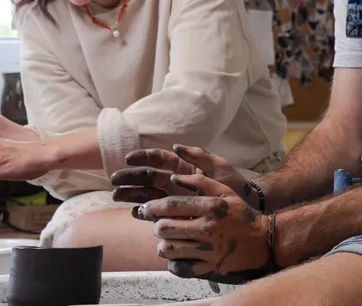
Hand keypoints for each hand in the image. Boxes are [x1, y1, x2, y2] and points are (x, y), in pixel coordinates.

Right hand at [111, 144, 259, 208]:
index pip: (158, 160)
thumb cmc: (234, 186)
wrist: (247, 208)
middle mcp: (176, 182)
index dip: (143, 158)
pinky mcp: (177, 214)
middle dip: (130, 178)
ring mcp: (175, 199)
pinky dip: (144, 213)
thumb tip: (175, 147)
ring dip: (131, 195)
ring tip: (116, 196)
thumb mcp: (219, 167)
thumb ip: (199, 156)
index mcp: (184, 167)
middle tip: (114, 180)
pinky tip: (135, 213)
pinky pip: (156, 213)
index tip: (129, 159)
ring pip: (147, 194)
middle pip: (148, 178)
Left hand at [133, 173, 271, 279]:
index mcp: (209, 207)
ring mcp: (208, 250)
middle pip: (165, 228)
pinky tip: (176, 257)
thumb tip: (174, 177)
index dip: (152, 207)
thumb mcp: (224, 190)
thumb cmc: (240, 212)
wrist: (263, 239)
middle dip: (156, 226)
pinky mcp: (210, 266)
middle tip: (158, 225)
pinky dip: (174, 264)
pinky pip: (182, 268)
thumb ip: (199, 182)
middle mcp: (207, 228)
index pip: (171, 206)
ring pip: (170, 249)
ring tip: (167, 241)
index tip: (145, 209)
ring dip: (163, 244)